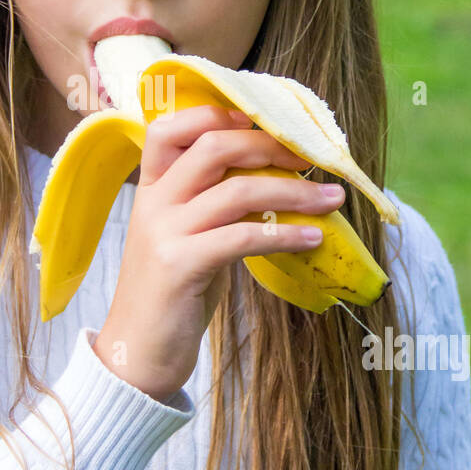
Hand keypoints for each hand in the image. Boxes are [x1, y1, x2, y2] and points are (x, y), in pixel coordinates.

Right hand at [92, 105, 344, 402]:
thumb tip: (274, 179)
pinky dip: (285, 234)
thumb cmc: (171, 294)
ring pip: (238, 192)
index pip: (169, 127)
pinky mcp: (180, 266)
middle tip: (311, 160)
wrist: (137, 354)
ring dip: (295, 193)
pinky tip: (313, 239)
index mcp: (151, 188)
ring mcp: (164, 232)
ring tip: (332, 201)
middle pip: (215, 147)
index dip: (216, 115)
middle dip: (270, 147)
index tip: (262, 123)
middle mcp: (154, 202)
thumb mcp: (186, 237)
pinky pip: (243, 237)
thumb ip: (212, 203)